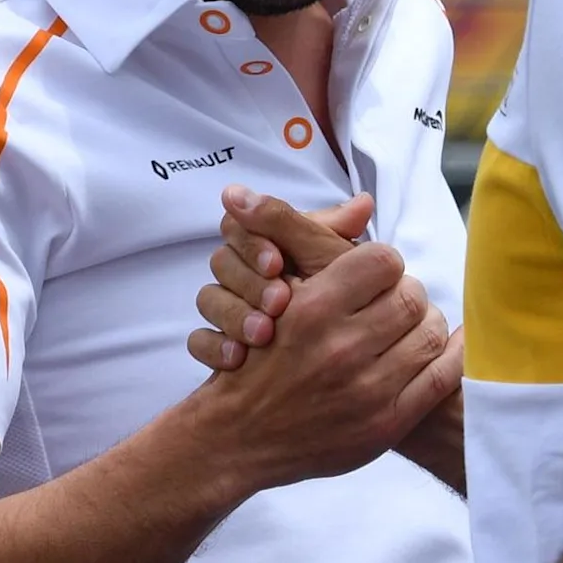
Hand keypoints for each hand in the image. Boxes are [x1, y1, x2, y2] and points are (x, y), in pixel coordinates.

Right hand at [183, 211, 457, 490]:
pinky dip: (453, 355)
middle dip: (407, 293)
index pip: (383, 260)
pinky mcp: (386, 424)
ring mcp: (367, 390)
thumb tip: (362, 200)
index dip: (384, 263)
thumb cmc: (255, 359)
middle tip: (396, 301)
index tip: (376, 274)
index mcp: (312, 309)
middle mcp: (340, 349)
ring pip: (432, 333)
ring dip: (427, 323)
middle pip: (411, 296)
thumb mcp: (266, 292)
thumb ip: (307, 238)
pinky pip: (442, 375)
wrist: (239, 437)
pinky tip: (450, 347)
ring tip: (412, 326)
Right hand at [192, 189, 372, 370]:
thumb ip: (340, 236)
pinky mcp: (217, 341)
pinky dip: (214, 347)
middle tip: (277, 303)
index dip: (255, 243)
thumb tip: (364, 203)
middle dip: (249, 282)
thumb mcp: (337, 265)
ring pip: (208, 299)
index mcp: (266, 240)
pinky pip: (198, 341)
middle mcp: (244, 269)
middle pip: (222, 261)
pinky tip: (237, 359)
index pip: (240, 225)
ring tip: (262, 334)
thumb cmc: (338, 297)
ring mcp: (227, 305)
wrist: (334, 358)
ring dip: (234, 314)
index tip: (276, 264)